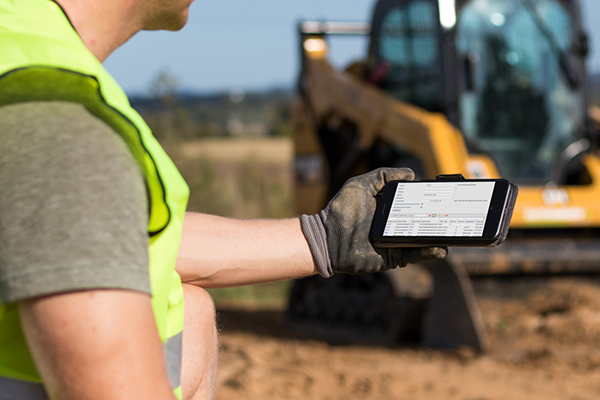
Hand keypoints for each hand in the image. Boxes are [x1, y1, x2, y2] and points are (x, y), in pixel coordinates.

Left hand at [301, 168, 446, 276]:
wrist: (328, 239)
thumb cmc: (341, 211)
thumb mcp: (360, 185)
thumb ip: (383, 176)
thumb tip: (410, 174)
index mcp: (388, 207)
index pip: (414, 202)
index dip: (429, 199)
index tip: (444, 194)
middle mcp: (394, 224)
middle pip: (422, 220)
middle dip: (439, 217)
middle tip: (454, 213)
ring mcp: (396, 241)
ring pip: (423, 239)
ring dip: (439, 237)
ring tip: (453, 232)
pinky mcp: (394, 257)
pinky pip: (415, 255)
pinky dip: (429, 252)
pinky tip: (440, 248)